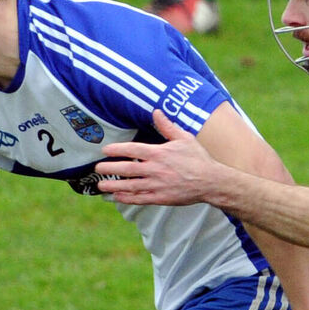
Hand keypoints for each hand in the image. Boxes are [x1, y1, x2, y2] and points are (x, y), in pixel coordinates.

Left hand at [96, 109, 219, 204]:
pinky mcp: (161, 198)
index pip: (133, 150)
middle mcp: (156, 169)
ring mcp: (157, 185)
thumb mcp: (184, 138)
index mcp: (160, 153)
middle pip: (127, 168)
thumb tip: (156, 111)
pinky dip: (127, 198)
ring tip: (100, 185)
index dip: (117, 150)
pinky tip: (116, 197)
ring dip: (114, 185)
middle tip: (97, 168)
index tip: (105, 150)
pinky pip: (140, 198)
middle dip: (110, 168)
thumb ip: (167, 126)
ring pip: (130, 186)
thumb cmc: (198, 158)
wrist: (211, 181)